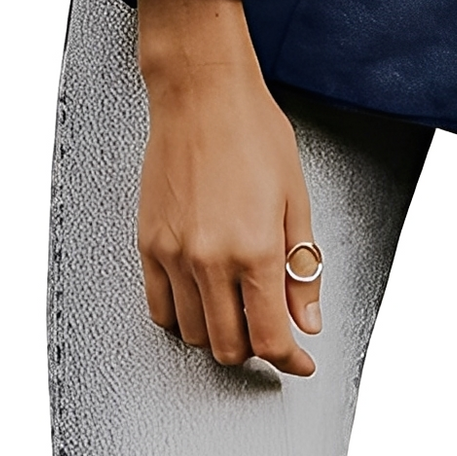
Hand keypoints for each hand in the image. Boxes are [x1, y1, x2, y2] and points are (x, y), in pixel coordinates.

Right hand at [132, 0, 320, 373]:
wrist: (202, 94)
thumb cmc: (255, 133)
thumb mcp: (296, 197)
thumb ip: (302, 265)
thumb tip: (309, 320)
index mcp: (257, 249)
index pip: (271, 337)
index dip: (290, 359)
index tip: (300, 360)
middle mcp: (211, 260)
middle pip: (230, 346)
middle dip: (256, 348)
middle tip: (271, 329)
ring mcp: (174, 255)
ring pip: (194, 334)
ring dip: (219, 333)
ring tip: (238, 306)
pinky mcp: (147, 245)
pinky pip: (160, 309)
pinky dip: (182, 317)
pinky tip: (202, 297)